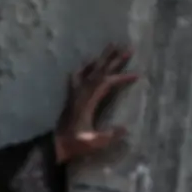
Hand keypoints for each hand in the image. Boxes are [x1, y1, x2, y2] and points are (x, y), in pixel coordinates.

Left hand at [54, 43, 139, 163]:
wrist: (56, 144)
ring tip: (110, 48)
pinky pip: (77, 77)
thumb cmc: (75, 144)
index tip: (136, 75)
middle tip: (126, 47)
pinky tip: (88, 64)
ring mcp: (75, 93)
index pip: (106, 83)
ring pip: (89, 71)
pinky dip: (84, 68)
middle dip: (113, 59)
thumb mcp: (93, 142)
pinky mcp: (72, 97)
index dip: (121, 78)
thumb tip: (125, 129)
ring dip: (100, 59)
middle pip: (98, 71)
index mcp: (87, 101)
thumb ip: (109, 136)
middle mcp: (80, 93)